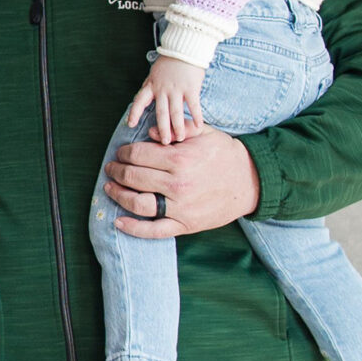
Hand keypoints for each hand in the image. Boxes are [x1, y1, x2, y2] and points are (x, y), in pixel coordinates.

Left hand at [105, 124, 260, 238]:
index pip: (139, 155)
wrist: (252, 181)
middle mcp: (177, 184)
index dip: (125, 153)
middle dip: (117, 170)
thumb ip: (178, 129)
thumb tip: (150, 133)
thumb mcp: (205, 134)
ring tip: (109, 187)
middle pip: (134, 177)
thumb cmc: (225, 155)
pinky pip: (153, 231)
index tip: (121, 153)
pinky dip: (133, 228)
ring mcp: (179, 207)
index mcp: (180, 159)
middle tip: (111, 168)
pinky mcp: (184, 225)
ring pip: (137, 203)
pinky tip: (118, 222)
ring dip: (118, 195)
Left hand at [124, 54, 207, 144]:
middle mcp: (162, 89)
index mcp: (151, 86)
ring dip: (177, 126)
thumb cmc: (169, 62)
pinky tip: (198, 126)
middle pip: (161, 112)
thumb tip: (142, 101)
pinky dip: (196, 116)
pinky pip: (193, 105)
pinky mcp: (191, 87)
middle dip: (162, 129)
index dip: (135, 112)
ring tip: (179, 139)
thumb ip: (150, 88)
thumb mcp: (154, 74)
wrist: (186, 48)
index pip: (140, 100)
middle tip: (164, 143)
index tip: (130, 124)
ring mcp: (177, 89)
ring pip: (176, 111)